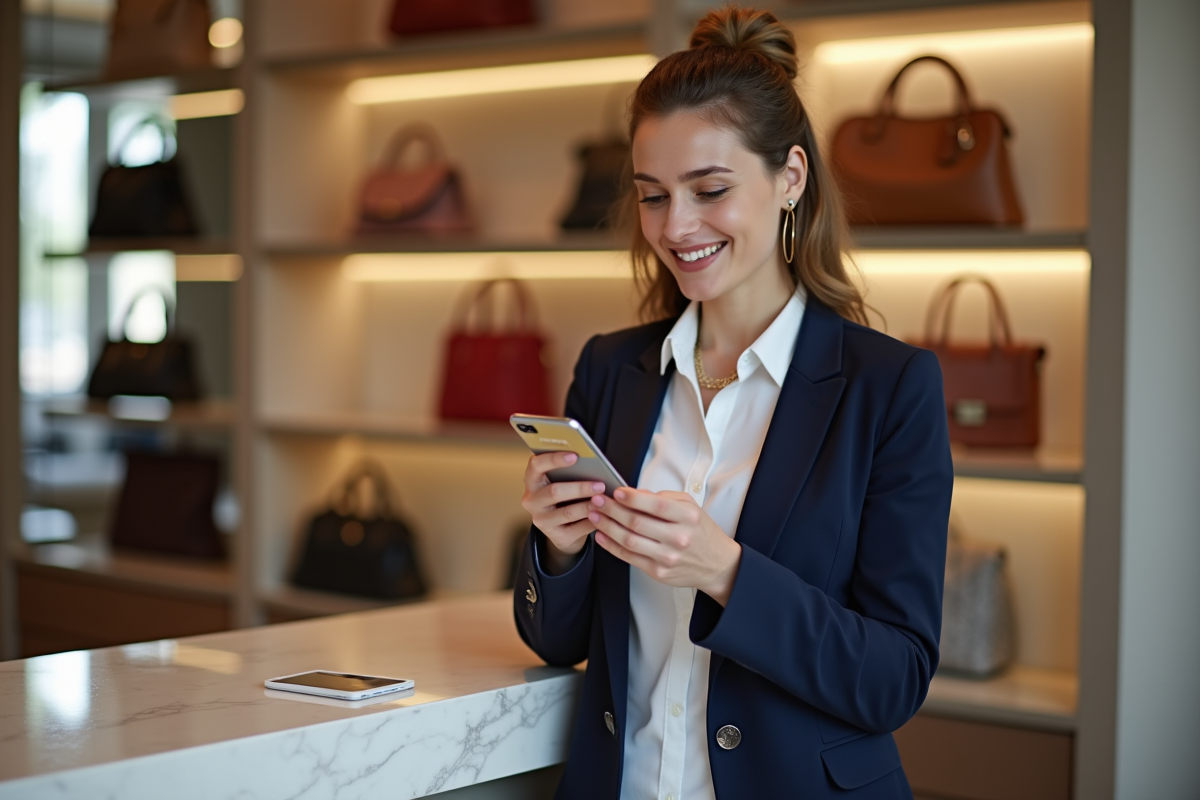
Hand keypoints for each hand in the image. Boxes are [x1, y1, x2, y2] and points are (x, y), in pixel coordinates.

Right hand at [521, 452, 604, 574]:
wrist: (562, 528)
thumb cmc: (566, 497)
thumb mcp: (562, 482)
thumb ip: (570, 472)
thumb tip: (593, 463)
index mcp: (532, 481)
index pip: (536, 465)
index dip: (554, 459)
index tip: (574, 456)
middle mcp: (532, 501)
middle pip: (554, 491)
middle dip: (579, 487)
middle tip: (600, 484)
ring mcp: (542, 520)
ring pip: (567, 512)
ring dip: (588, 505)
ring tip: (605, 500)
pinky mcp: (555, 536)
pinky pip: (577, 529)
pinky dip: (592, 521)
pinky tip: (604, 516)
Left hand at [589, 488, 741, 605]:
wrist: (716, 565)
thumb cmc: (700, 532)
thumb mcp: (690, 507)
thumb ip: (664, 498)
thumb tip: (635, 493)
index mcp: (688, 517)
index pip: (656, 505)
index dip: (632, 498)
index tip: (616, 491)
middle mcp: (678, 538)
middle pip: (637, 522)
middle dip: (612, 509)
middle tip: (598, 500)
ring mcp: (667, 557)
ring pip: (629, 540)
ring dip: (607, 526)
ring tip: (595, 515)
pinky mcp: (658, 572)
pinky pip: (629, 557)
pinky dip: (611, 546)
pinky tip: (602, 535)